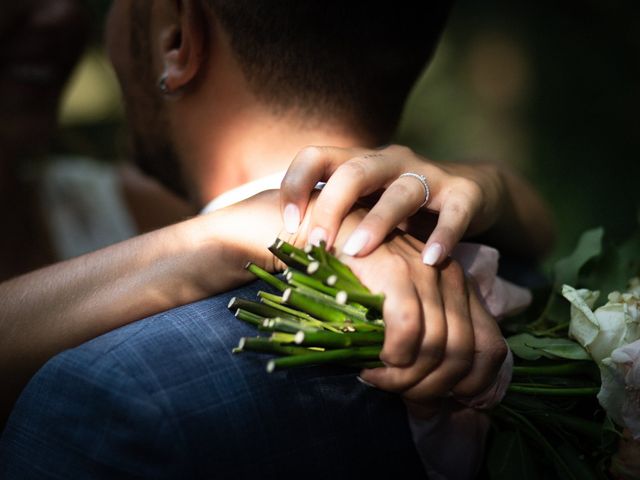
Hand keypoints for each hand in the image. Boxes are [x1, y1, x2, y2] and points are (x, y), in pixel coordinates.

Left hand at [279, 144, 506, 264]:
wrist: (470, 193)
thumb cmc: (403, 209)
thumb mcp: (367, 208)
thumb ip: (337, 223)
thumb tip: (286, 258)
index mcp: (360, 162)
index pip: (317, 156)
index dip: (296, 184)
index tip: (287, 225)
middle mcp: (391, 161)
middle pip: (355, 172)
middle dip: (331, 207)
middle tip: (318, 246)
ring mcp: (429, 175)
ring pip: (400, 192)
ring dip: (377, 222)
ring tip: (357, 252)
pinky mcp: (464, 194)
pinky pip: (454, 212)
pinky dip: (443, 236)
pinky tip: (430, 261)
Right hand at [336, 232, 507, 417]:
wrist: (331, 230)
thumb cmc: (362, 280)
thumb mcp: (402, 312)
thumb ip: (424, 348)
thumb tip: (433, 405)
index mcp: (462, 289)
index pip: (492, 349)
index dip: (474, 386)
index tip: (443, 402)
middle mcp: (452, 279)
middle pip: (464, 355)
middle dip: (433, 388)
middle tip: (401, 396)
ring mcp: (426, 274)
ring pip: (437, 347)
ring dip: (406, 378)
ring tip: (378, 379)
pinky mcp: (397, 273)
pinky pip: (409, 331)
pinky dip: (393, 358)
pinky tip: (373, 362)